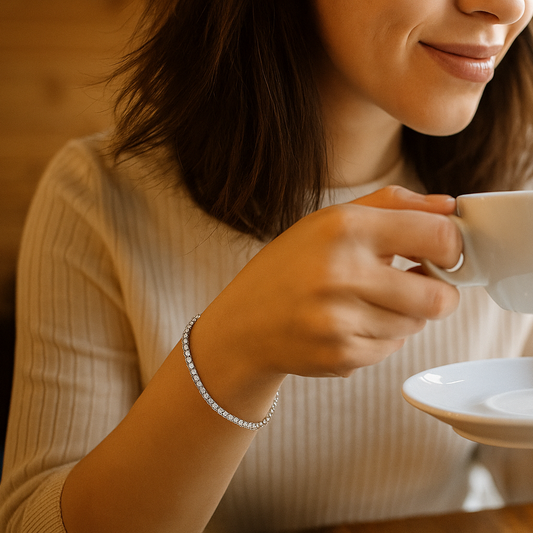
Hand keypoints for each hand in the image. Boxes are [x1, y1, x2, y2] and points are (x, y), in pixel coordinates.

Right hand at [194, 186, 460, 391]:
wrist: (242, 325)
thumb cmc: (287, 267)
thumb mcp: (328, 221)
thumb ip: (391, 205)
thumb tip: (447, 207)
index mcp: (343, 228)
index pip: (438, 237)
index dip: (452, 247)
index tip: (442, 253)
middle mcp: (340, 273)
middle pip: (438, 297)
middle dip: (436, 292)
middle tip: (415, 283)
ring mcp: (339, 320)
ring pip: (414, 325)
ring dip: (402, 314)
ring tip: (365, 302)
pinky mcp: (339, 355)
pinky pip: (391, 349)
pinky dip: (380, 337)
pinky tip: (349, 324)